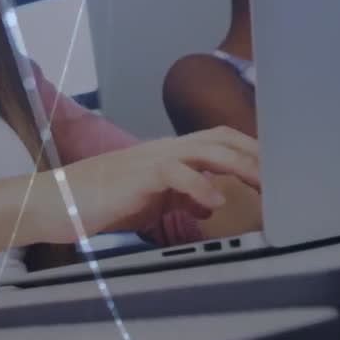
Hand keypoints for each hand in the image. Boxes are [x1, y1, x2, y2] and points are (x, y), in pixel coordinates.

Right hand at [27, 127, 259, 244]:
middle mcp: (165, 148)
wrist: (58, 202)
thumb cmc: (101, 201)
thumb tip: (210, 200)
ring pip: (206, 149)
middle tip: (281, 176)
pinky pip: (176, 173)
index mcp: (169, 152)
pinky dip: (200, 186)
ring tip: (261, 184)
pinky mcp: (139, 174)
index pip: (218, 140)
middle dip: (254, 154)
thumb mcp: (152, 200)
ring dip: (238, 166)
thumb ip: (182, 196)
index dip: (248, 150)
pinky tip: (214, 202)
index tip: (274, 168)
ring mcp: (152, 158)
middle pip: (220, 138)